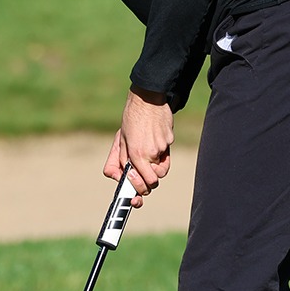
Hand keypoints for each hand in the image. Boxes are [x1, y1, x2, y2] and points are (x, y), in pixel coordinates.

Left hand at [103, 87, 172, 207]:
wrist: (147, 98)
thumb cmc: (131, 120)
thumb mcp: (120, 141)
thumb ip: (119, 161)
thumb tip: (120, 177)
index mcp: (136, 154)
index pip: (144, 184)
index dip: (140, 190)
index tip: (134, 192)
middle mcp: (150, 153)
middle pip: (155, 180)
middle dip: (148, 180)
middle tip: (141, 174)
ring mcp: (162, 146)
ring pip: (161, 167)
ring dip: (155, 164)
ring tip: (147, 151)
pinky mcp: (170, 139)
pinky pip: (166, 152)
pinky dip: (160, 149)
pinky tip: (153, 136)